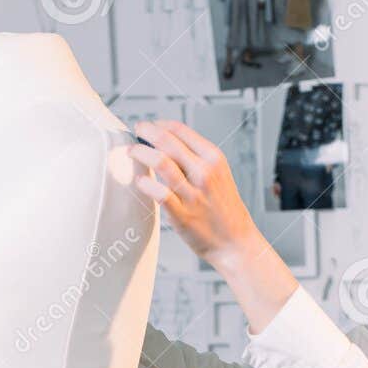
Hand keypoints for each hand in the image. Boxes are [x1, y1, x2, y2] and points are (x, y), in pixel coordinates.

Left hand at [128, 119, 259, 263]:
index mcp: (214, 158)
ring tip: (131, 151)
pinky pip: (158, 193)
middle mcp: (205, 173)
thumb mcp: (218, 174)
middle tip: (136, 131)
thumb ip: (195, 158)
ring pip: (160, 162)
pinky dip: (144, 183)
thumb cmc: (224, 209)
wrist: (236, 242)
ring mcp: (193, 194)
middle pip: (167, 141)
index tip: (149, 126)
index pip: (180, 130)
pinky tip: (139, 180)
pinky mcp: (182, 214)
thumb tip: (164, 143)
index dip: (159, 124)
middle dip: (146, 131)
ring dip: (140, 152)